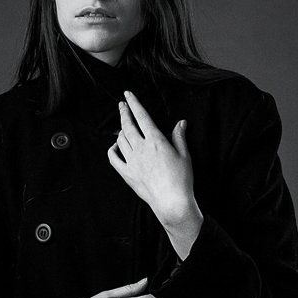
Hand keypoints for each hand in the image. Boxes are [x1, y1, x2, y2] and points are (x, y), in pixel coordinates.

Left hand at [107, 91, 202, 246]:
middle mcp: (141, 148)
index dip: (134, 103)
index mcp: (156, 141)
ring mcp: (132, 161)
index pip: (142, 116)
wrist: (172, 202)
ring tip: (123, 125)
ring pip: (121, 139)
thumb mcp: (185, 155)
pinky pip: (114, 158)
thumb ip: (179, 137)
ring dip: (121, 130)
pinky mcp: (127, 174)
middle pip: (128, 125)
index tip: (128, 95)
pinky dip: (112, 149)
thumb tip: (181, 123)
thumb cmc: (181, 179)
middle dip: (124, 113)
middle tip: (122, 105)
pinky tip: (115, 146)